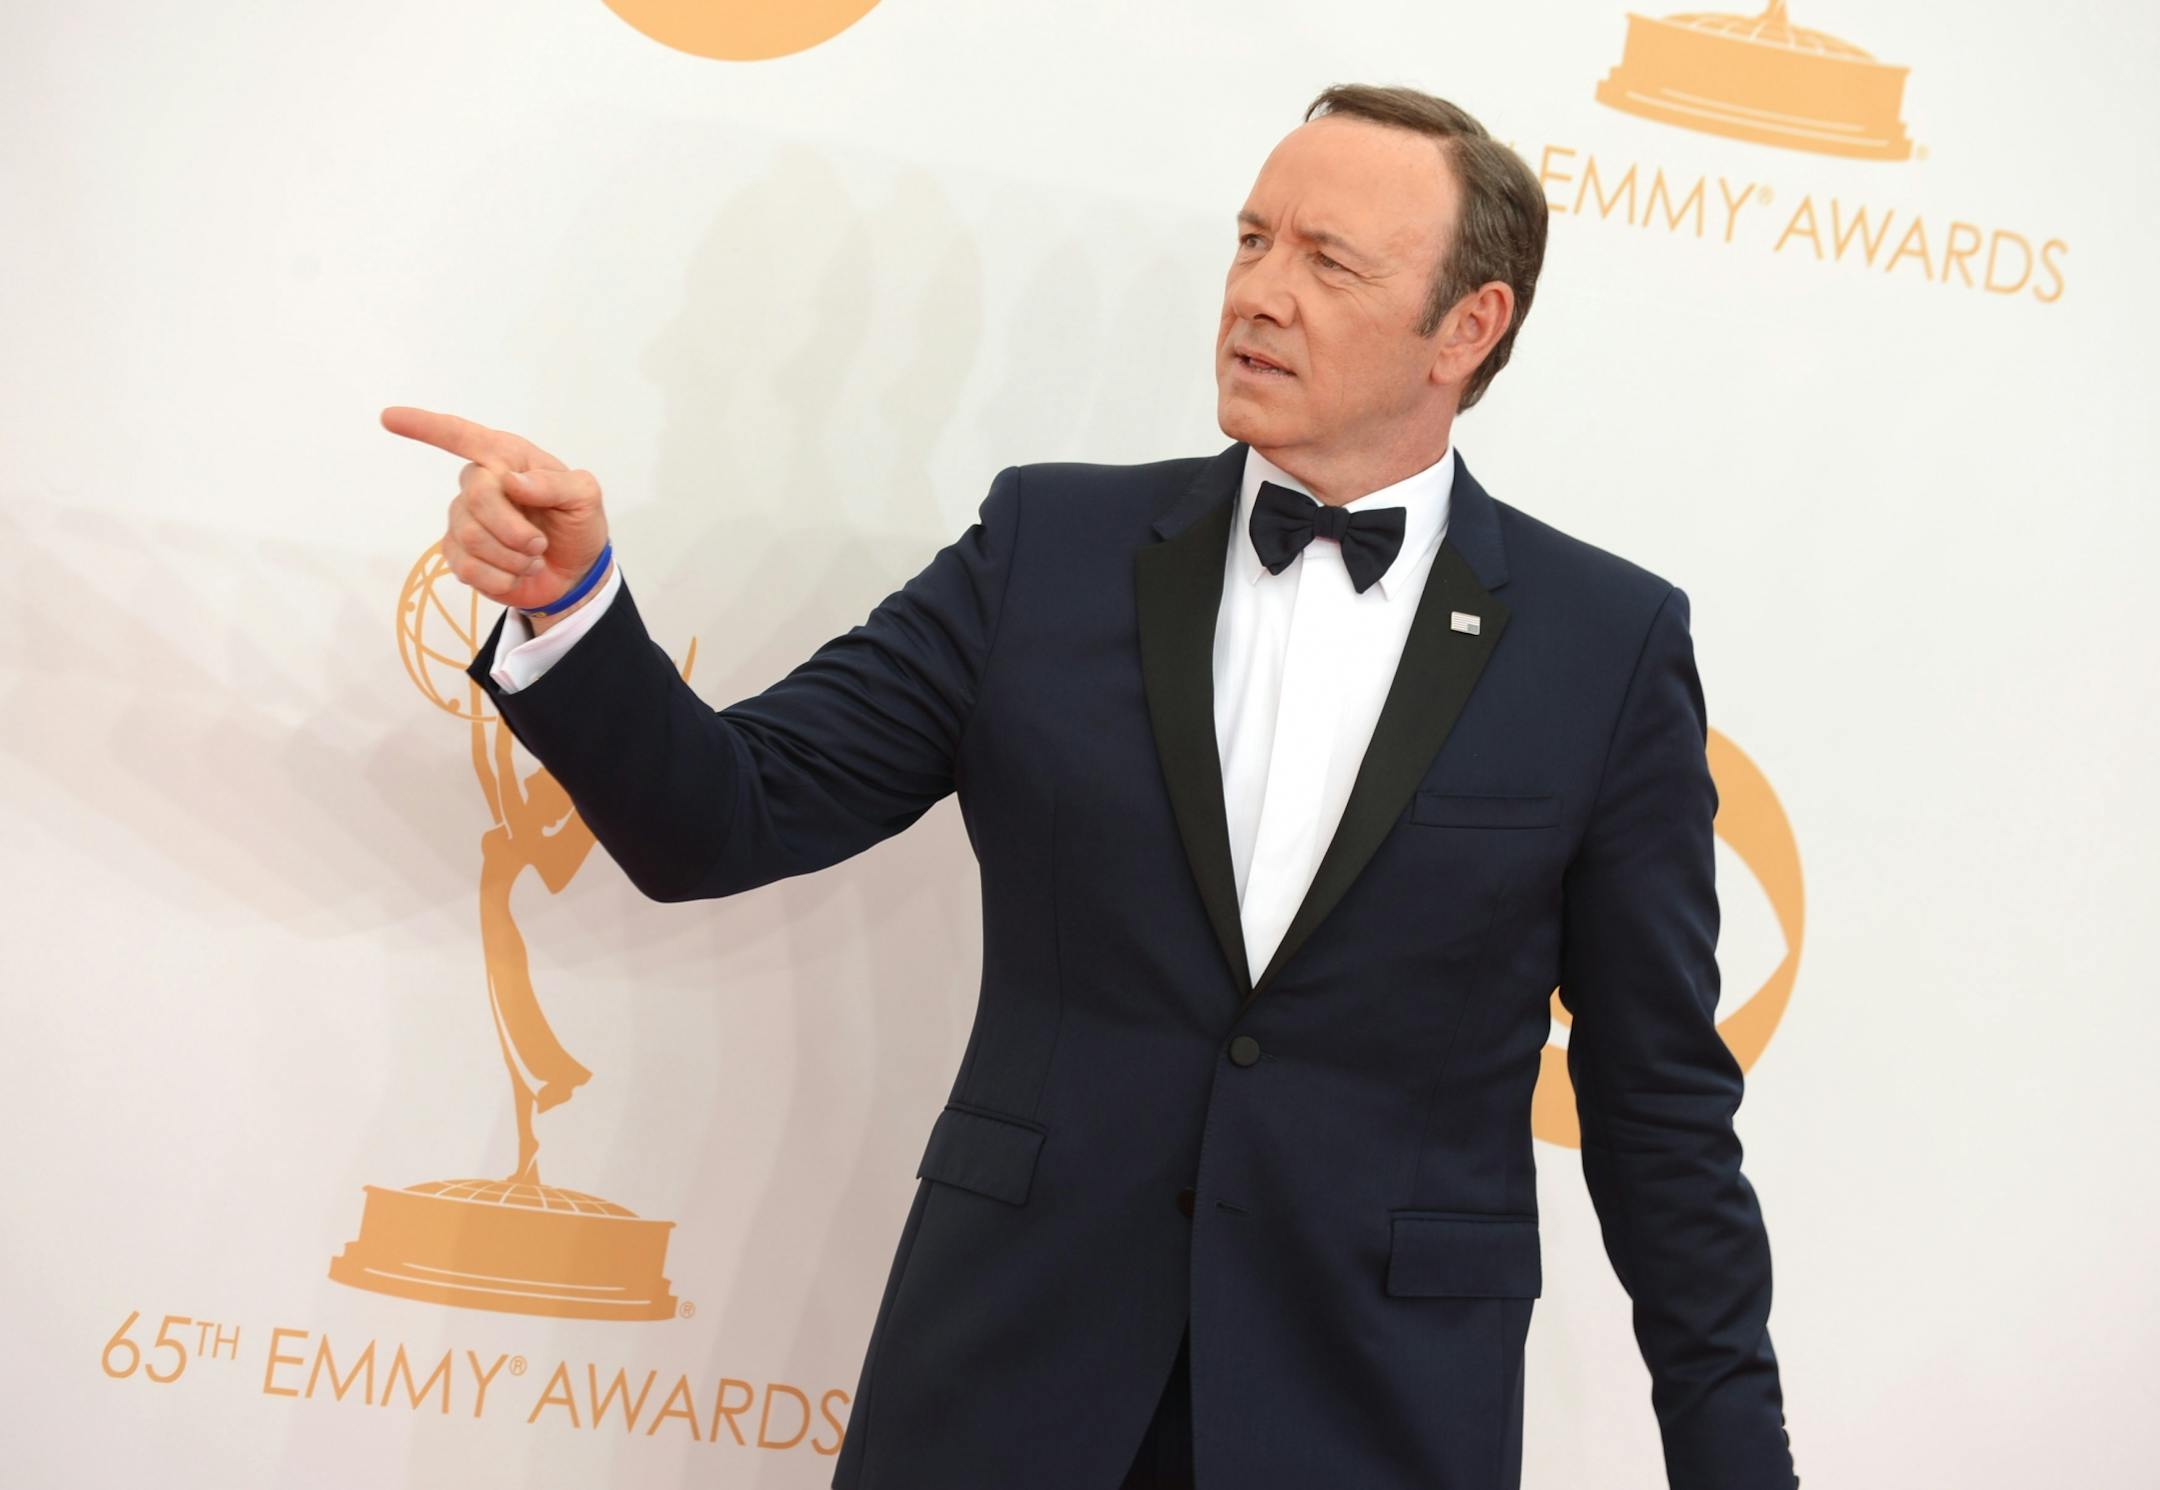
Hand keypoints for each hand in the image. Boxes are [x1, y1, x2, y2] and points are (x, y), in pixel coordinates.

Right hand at [380, 405, 609, 612]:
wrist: (574, 574)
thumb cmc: (577, 524)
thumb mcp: (585, 497)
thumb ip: (556, 484)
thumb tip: (512, 481)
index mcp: (507, 458)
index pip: (462, 437)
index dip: (425, 426)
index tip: (389, 417)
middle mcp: (479, 483)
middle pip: (476, 498)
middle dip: (514, 529)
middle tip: (538, 543)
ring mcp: (464, 520)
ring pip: (472, 537)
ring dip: (513, 557)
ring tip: (532, 557)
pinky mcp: (459, 554)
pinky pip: (467, 568)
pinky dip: (502, 578)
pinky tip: (516, 573)